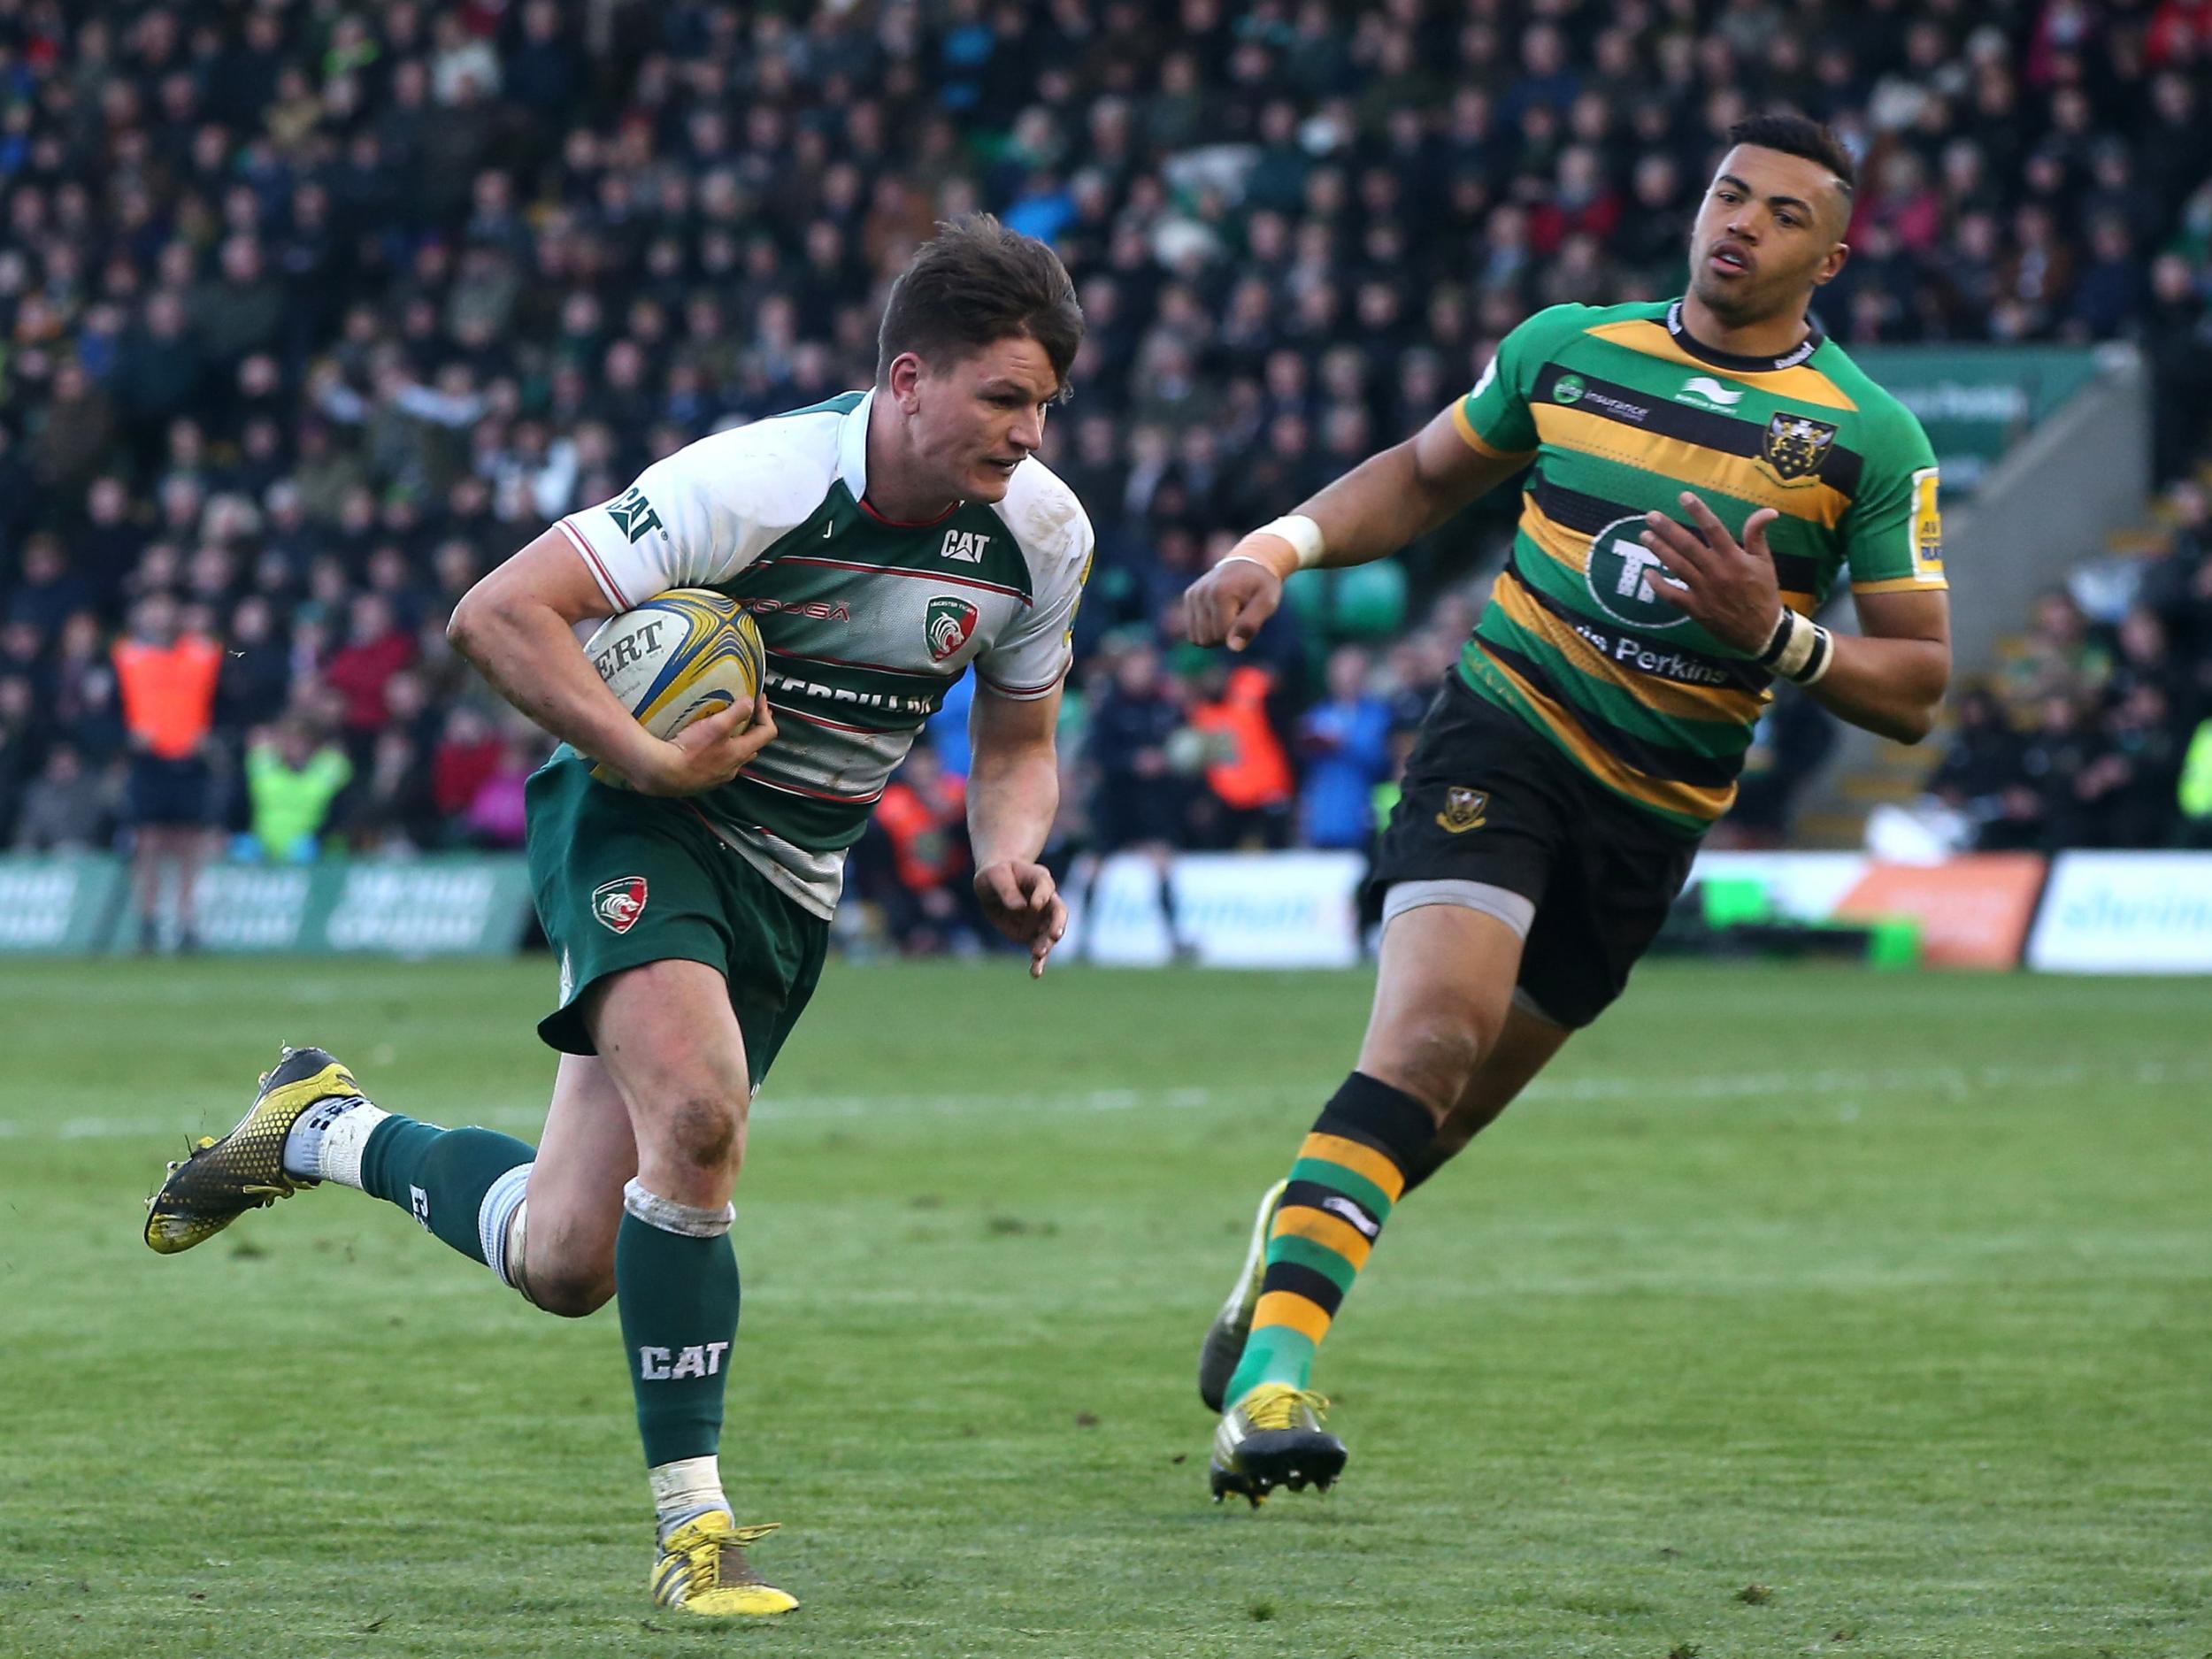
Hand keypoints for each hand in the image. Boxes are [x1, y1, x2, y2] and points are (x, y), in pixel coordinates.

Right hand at [626, 697, 777, 795]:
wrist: (663, 773)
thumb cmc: (689, 751)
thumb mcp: (716, 726)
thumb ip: (736, 712)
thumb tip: (749, 702)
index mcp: (740, 753)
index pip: (767, 732)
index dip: (766, 713)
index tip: (759, 700)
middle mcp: (733, 767)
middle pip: (752, 745)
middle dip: (752, 727)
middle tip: (748, 711)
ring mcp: (719, 775)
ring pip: (735, 756)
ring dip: (735, 740)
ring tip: (727, 727)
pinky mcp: (703, 779)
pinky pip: (718, 763)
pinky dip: (719, 751)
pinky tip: (706, 745)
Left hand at [973, 859, 1067, 978]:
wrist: (994, 884)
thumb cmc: (996, 875)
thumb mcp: (994, 876)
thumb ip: (1006, 889)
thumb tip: (1018, 908)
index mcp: (1039, 879)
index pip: (1045, 887)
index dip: (1042, 896)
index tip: (1035, 904)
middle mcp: (1045, 901)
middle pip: (1058, 912)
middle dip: (1057, 924)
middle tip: (1054, 935)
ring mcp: (1040, 920)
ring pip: (1049, 934)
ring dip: (1046, 944)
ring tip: (1038, 954)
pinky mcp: (1031, 935)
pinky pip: (1038, 950)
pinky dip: (1038, 962)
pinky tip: (1035, 973)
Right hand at [1184, 539, 1287, 650]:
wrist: (1250, 561)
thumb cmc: (1261, 585)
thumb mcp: (1267, 603)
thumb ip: (1250, 625)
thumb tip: (1233, 648)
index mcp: (1220, 594)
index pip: (1223, 636)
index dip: (1238, 633)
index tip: (1248, 614)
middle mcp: (1201, 593)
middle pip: (1208, 640)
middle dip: (1226, 636)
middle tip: (1239, 615)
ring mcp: (1193, 595)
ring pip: (1198, 639)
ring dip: (1215, 634)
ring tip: (1229, 615)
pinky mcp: (1189, 597)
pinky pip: (1193, 632)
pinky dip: (1206, 629)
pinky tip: (1219, 614)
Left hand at [1637, 493, 1784, 655]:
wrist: (1762, 632)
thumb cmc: (1764, 593)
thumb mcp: (1765, 562)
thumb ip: (1758, 535)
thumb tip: (1768, 511)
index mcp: (1734, 558)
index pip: (1714, 529)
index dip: (1698, 511)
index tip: (1684, 496)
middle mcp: (1717, 572)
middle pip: (1688, 546)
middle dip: (1668, 529)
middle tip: (1651, 516)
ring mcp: (1704, 591)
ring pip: (1677, 566)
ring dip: (1659, 550)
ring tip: (1645, 536)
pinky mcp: (1695, 609)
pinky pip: (1672, 595)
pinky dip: (1658, 585)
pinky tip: (1647, 573)